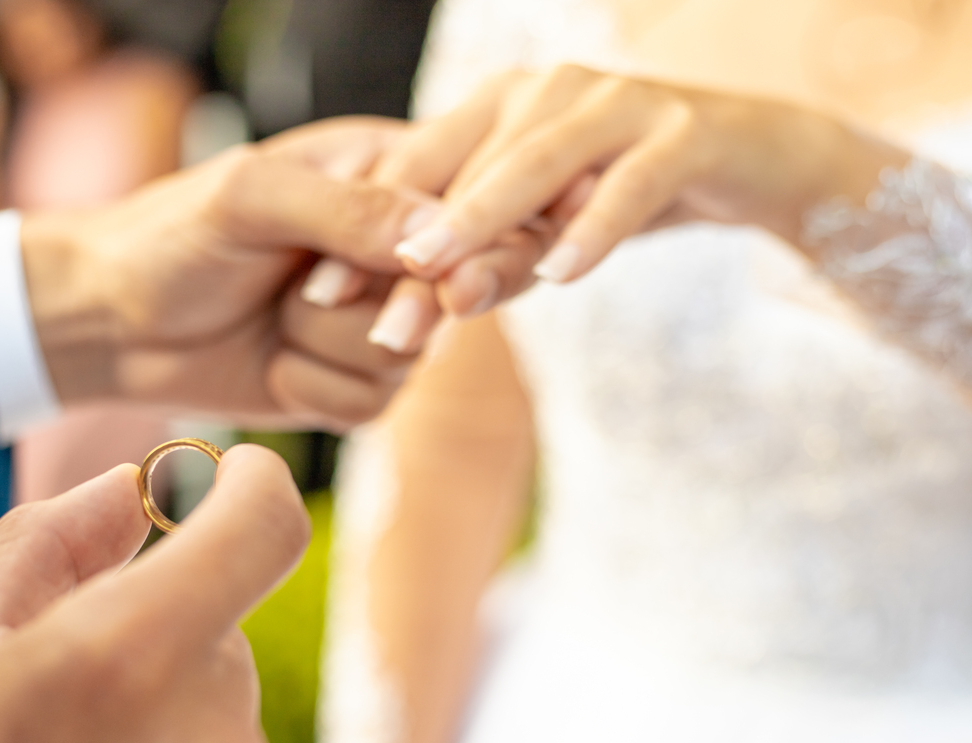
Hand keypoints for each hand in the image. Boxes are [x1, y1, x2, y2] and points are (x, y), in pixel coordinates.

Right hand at [0, 444, 310, 742]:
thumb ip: (63, 537)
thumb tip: (133, 487)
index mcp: (132, 656)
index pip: (265, 529)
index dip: (255, 482)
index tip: (232, 471)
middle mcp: (206, 729)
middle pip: (224, 609)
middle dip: (168, 604)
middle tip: (79, 649)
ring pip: (219, 676)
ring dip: (166, 675)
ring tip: (77, 724)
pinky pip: (218, 736)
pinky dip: (173, 730)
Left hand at [20, 118, 435, 430]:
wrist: (113, 324)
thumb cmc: (170, 237)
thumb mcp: (251, 198)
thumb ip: (348, 210)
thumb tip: (437, 237)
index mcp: (385, 176)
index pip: (469, 209)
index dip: (455, 250)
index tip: (419, 276)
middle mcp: (393, 249)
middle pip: (454, 292)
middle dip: (375, 307)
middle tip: (304, 296)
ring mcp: (378, 319)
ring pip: (412, 356)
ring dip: (324, 345)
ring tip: (274, 315)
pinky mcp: (354, 382)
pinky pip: (375, 405)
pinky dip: (314, 390)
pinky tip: (276, 365)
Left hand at [310, 66, 909, 351]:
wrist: (755, 160)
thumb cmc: (627, 192)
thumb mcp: (545, 232)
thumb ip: (485, 262)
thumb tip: (414, 314)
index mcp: (498, 109)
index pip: (418, 170)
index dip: (365, 230)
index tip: (319, 296)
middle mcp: (545, 93)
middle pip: (464, 173)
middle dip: (415, 249)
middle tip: (373, 318)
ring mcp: (616, 105)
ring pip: (536, 163)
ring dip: (486, 226)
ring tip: (442, 285)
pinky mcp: (683, 131)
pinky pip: (632, 180)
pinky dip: (596, 223)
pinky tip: (562, 273)